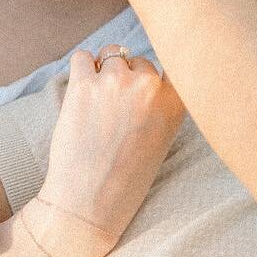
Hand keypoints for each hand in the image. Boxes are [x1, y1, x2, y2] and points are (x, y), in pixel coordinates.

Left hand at [21, 46, 185, 256]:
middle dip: (127, 77)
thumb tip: (145, 69)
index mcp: (174, 105)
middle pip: (139, 60)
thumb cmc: (123, 177)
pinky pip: (82, 57)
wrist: (88, 202)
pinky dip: (81, 69)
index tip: (146, 85)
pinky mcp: (84, 85)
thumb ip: (160, 104)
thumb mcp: (160, 139)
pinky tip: (80, 94)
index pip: (175, 63)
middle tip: (115, 108)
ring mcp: (116, 83)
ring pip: (111, 54)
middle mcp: (149, 89)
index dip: (157, 73)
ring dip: (103, 71)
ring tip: (96, 103)